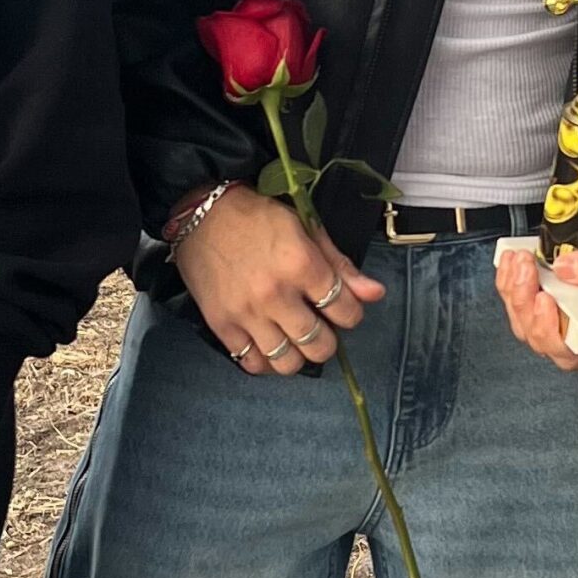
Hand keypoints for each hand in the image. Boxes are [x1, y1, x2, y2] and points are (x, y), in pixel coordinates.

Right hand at [173, 185, 384, 375]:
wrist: (201, 214)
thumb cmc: (256, 217)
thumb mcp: (305, 229)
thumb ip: (340, 265)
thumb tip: (375, 294)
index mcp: (301, 265)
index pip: (344, 311)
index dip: (351, 314)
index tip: (343, 310)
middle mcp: (275, 294)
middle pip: (319, 345)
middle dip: (328, 342)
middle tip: (321, 329)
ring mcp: (247, 313)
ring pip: (287, 362)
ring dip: (298, 356)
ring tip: (297, 341)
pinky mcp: (222, 325)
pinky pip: (251, 363)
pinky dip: (266, 362)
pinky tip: (270, 346)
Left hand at [494, 229, 577, 379]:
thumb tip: (565, 269)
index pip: (576, 354)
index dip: (551, 331)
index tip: (544, 298)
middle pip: (544, 341)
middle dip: (526, 304)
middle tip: (526, 267)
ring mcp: (568, 331)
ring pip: (527, 326)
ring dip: (515, 292)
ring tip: (519, 259)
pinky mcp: (552, 313)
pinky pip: (523, 308)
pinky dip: (512, 285)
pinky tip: (512, 262)